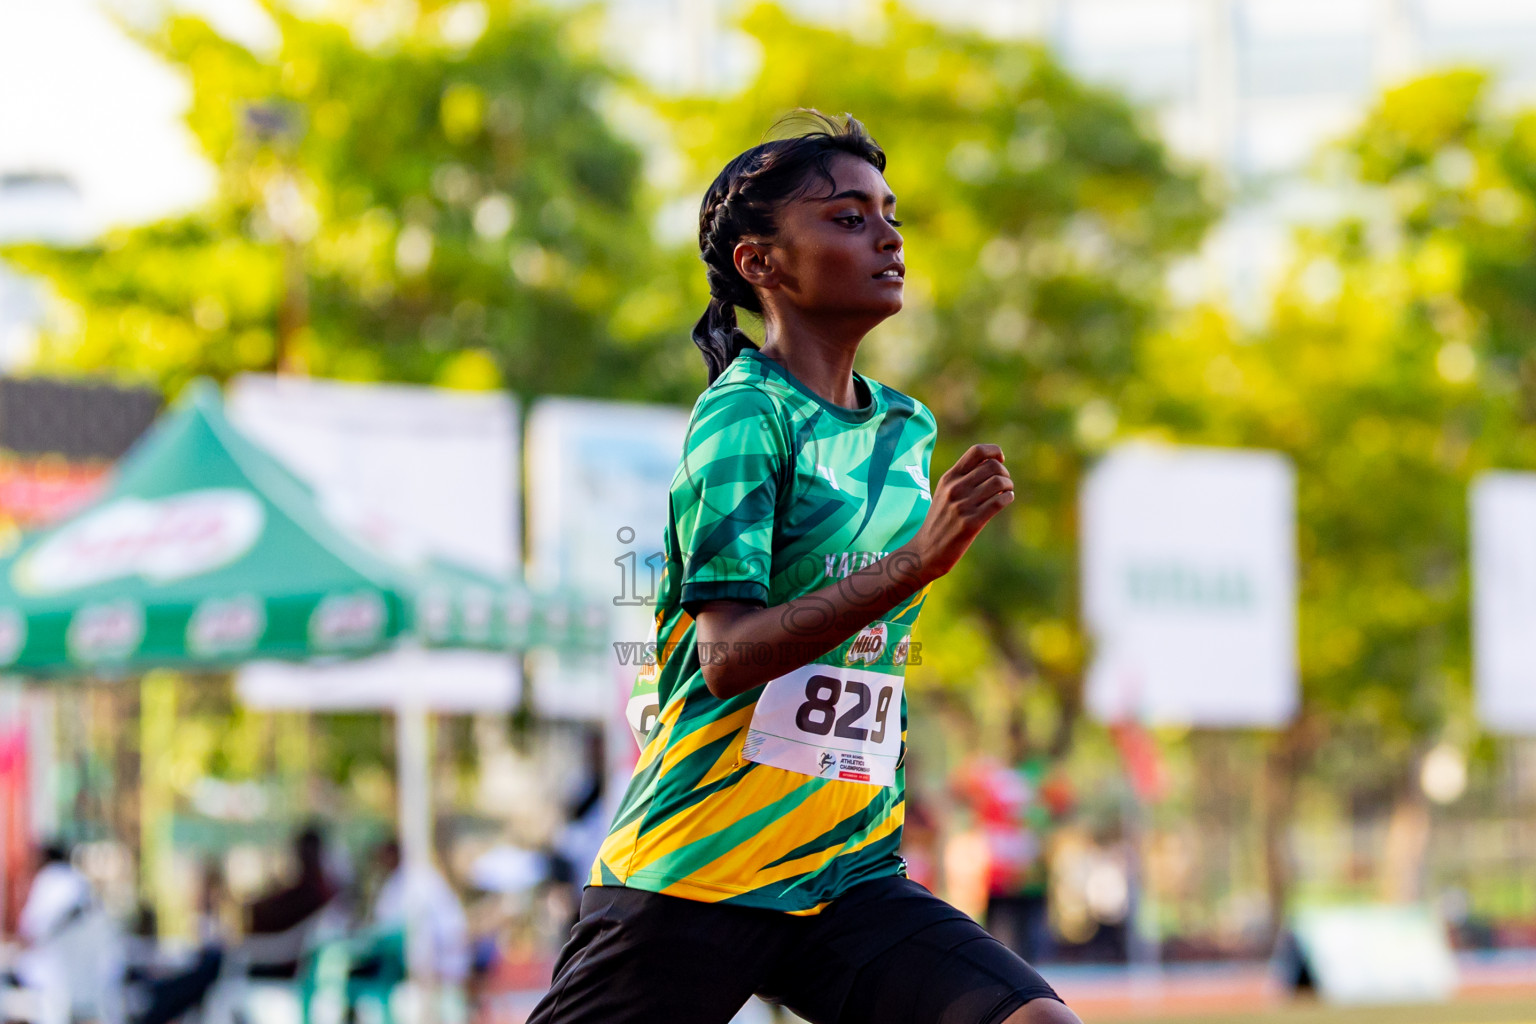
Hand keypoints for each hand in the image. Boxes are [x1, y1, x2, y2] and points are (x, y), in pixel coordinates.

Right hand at [905, 444, 1013, 583]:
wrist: (925, 551)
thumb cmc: (940, 521)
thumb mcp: (945, 493)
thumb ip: (963, 478)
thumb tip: (993, 464)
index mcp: (949, 478)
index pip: (977, 451)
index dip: (994, 452)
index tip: (1000, 461)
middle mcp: (954, 489)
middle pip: (992, 466)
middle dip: (1004, 472)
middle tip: (1004, 483)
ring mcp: (962, 506)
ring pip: (998, 482)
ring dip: (1008, 485)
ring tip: (1006, 492)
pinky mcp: (970, 523)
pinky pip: (998, 502)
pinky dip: (1008, 498)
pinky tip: (1006, 500)